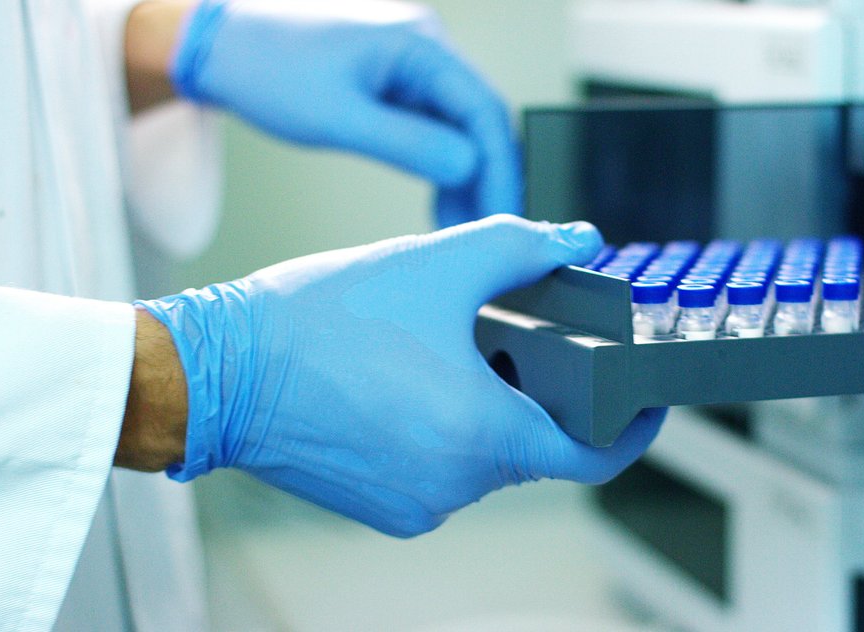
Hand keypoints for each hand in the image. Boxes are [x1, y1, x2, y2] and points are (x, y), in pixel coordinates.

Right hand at [137, 216, 664, 536]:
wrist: (216, 371)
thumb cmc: (317, 320)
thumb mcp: (437, 264)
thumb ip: (523, 247)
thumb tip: (580, 238)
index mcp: (482, 436)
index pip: (592, 457)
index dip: (631, 429)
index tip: (647, 400)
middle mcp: (454, 485)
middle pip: (534, 444)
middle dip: (538, 392)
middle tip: (518, 336)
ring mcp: (416, 504)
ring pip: (485, 454)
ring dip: (486, 406)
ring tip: (450, 348)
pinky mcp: (381, 507)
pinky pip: (441, 467)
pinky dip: (445, 428)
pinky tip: (410, 380)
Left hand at [171, 0, 520, 226]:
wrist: (223, 46)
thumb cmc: (267, 69)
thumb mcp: (338, 117)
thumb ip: (408, 144)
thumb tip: (468, 169)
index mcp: (418, 44)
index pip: (483, 110)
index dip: (499, 169)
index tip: (501, 217)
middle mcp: (425, 48)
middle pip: (480, 120)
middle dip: (488, 178)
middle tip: (489, 232)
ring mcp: (413, 65)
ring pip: (461, 128)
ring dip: (467, 178)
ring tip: (462, 229)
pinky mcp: (397, 83)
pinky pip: (436, 127)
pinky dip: (442, 167)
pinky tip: (442, 204)